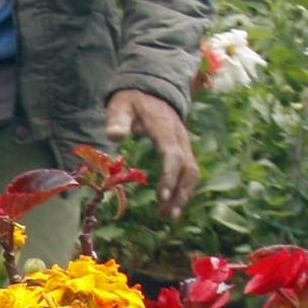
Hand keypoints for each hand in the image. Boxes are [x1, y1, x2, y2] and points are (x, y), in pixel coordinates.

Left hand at [106, 86, 197, 217]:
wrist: (151, 91)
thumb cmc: (132, 101)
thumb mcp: (120, 105)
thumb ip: (117, 119)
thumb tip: (114, 136)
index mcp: (165, 127)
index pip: (173, 155)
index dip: (169, 176)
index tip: (161, 197)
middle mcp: (180, 137)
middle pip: (188, 168)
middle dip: (180, 193)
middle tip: (167, 215)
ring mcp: (184, 144)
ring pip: (192, 173)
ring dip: (184, 195)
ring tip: (170, 216)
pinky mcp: (183, 151)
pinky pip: (189, 172)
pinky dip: (183, 190)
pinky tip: (172, 206)